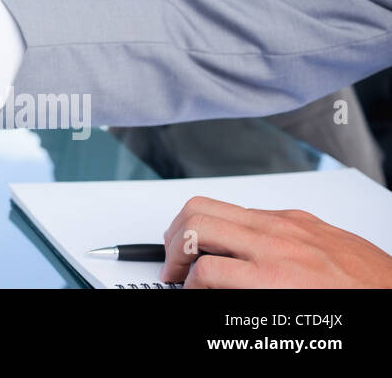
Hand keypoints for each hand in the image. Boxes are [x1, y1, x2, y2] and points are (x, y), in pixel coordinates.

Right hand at [160, 195, 391, 287]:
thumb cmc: (355, 309)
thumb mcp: (292, 322)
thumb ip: (245, 300)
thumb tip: (214, 290)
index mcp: (275, 277)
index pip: (204, 270)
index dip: (185, 285)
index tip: (184, 291)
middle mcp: (277, 242)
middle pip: (196, 223)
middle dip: (173, 247)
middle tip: (172, 268)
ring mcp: (286, 223)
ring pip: (211, 205)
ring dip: (187, 226)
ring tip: (185, 248)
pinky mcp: (297, 216)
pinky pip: (244, 210)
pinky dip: (224, 224)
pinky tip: (228, 243)